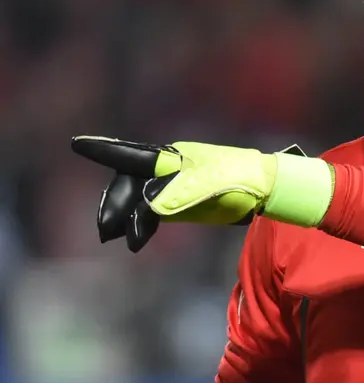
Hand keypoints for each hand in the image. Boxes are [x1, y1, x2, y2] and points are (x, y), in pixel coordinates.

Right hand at [71, 136, 332, 251]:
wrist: (267, 189)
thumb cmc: (240, 181)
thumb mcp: (210, 187)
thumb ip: (178, 194)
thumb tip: (148, 206)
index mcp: (173, 158)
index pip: (132, 155)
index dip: (104, 151)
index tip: (78, 144)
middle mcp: (169, 166)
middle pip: (131, 182)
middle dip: (114, 204)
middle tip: (106, 231)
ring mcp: (175, 182)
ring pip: (139, 197)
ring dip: (126, 216)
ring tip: (121, 237)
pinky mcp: (182, 198)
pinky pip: (154, 209)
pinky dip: (143, 223)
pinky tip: (138, 238)